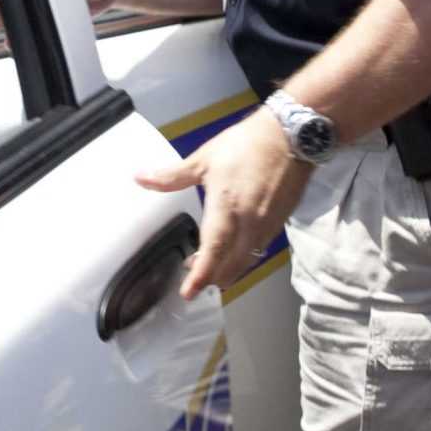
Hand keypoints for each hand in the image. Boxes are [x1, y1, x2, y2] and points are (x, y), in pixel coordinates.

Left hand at [136, 109, 311, 297]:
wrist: (290, 137)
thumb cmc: (245, 144)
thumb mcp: (204, 158)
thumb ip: (172, 177)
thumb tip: (140, 178)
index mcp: (226, 207)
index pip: (212, 251)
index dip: (200, 276)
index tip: (187, 293)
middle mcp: (248, 223)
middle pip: (230, 266)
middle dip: (210, 278)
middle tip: (192, 276)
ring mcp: (266, 226)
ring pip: (245, 262)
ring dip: (227, 269)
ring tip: (208, 263)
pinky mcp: (278, 224)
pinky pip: (258, 251)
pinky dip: (242, 258)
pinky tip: (232, 249)